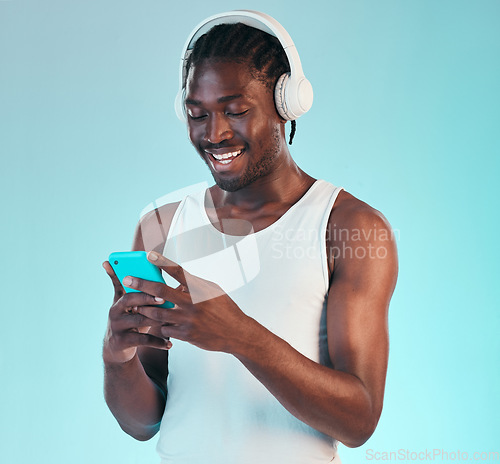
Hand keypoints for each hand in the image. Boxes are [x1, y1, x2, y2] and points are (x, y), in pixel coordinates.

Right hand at [102, 261, 171, 364]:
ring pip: (139, 319)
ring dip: (156, 319)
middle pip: (129, 299)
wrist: (117, 348)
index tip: (130, 269)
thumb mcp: (135, 307)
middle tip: (162, 298)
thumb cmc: (132, 322)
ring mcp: (117, 326)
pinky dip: (158, 342)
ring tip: (171, 320)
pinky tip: (169, 344)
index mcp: (120, 298)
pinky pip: (143, 340)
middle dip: (146, 297)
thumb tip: (173, 280)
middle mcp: (115, 310)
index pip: (119, 282)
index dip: (121, 274)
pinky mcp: (122, 341)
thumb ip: (149, 294)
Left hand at [125, 251, 250, 352]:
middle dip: (141, 284)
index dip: (162, 262)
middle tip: (126, 279)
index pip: (178, 271)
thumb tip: (176, 281)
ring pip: (157, 312)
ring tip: (135, 304)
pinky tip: (158, 323)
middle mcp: (193, 303)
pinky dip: (160, 324)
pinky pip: (165, 328)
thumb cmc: (224, 308)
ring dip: (144, 308)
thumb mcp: (212, 290)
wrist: (236, 333)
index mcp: (200, 288)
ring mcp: (188, 320)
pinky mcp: (186, 335)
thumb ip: (193, 284)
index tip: (148, 255)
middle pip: (160, 291)